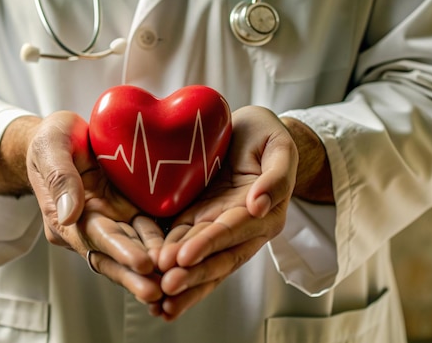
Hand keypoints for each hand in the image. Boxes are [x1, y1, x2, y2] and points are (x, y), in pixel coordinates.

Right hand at [24, 111, 163, 303]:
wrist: (61, 133)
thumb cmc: (51, 139)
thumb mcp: (50, 149)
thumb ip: (60, 179)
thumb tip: (70, 215)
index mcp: (65, 218)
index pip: (95, 239)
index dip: (120, 252)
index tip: (142, 264)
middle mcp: (90, 224)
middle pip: (116, 254)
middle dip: (138, 273)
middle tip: (163, 289)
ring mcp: (111, 219)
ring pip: (136, 246)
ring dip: (155, 263)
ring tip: (178, 279)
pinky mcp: (128, 209)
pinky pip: (147, 228)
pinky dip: (163, 242)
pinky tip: (183, 252)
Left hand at [154, 106, 298, 319]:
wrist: (248, 131)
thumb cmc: (267, 137)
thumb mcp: (280, 147)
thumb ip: (276, 176)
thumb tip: (260, 206)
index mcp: (264, 214)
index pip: (233, 231)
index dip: (209, 244)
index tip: (185, 257)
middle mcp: (240, 227)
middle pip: (216, 256)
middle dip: (191, 274)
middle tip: (164, 287)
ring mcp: (216, 226)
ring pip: (198, 259)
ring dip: (179, 278)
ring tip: (155, 299)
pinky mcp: (197, 219)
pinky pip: (182, 244)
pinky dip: (168, 263)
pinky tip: (151, 281)